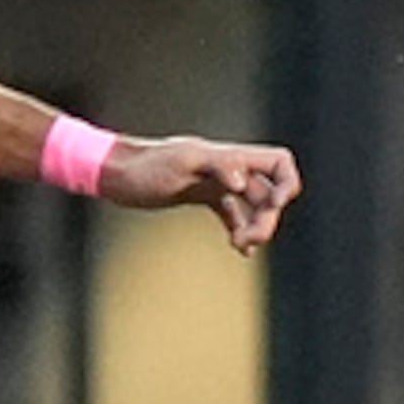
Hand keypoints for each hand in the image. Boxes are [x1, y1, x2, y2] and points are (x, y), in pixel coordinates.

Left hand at [98, 136, 301, 254]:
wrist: (116, 174)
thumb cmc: (146, 166)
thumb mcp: (181, 163)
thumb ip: (217, 166)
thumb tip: (242, 181)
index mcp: (229, 156)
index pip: (278, 162)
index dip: (287, 184)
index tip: (274, 207)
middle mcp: (228, 169)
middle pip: (268, 192)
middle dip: (267, 218)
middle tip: (250, 240)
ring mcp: (215, 183)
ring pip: (251, 206)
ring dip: (254, 227)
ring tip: (242, 245)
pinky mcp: (200, 196)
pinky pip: (231, 213)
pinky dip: (239, 229)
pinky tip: (238, 247)